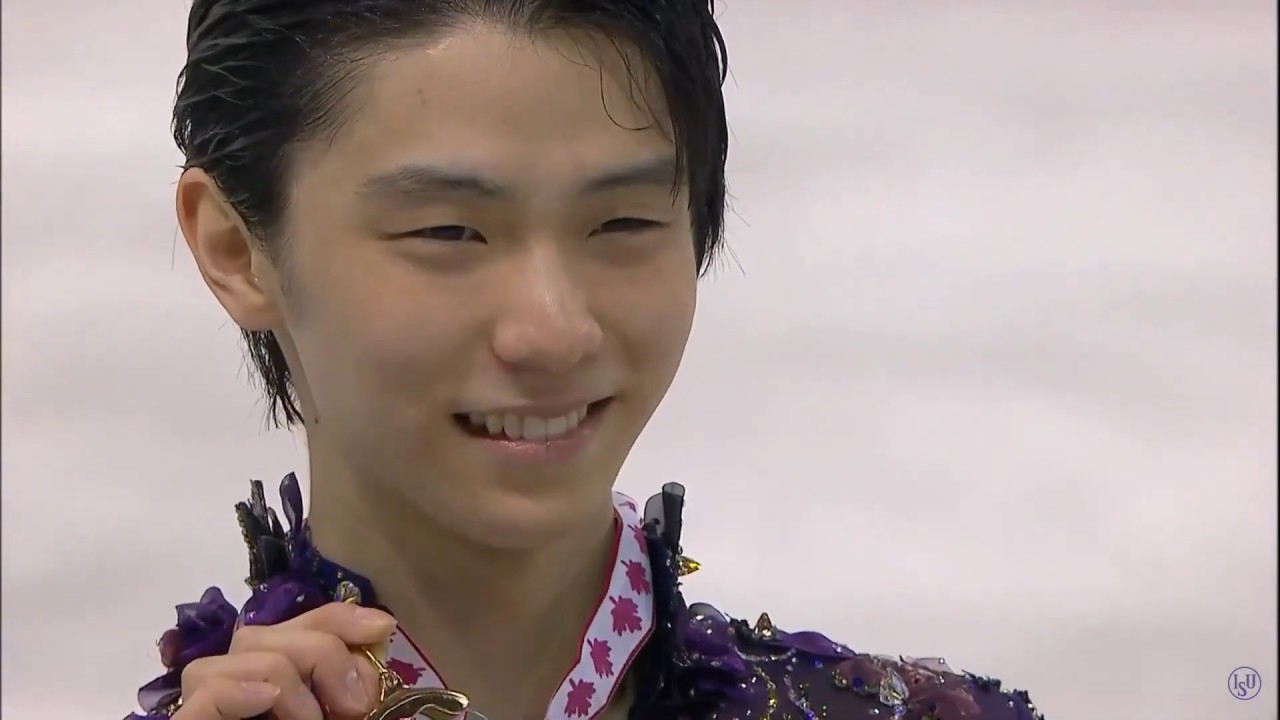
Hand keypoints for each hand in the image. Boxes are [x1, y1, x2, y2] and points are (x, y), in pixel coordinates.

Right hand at [172, 602, 396, 719]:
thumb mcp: (341, 715)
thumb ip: (356, 687)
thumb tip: (376, 640)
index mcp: (275, 684)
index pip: (298, 625)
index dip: (342, 617)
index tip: (383, 628)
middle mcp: (236, 685)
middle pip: (265, 630)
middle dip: (321, 650)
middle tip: (356, 705)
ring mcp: (207, 704)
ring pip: (237, 652)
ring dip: (286, 673)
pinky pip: (202, 691)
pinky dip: (236, 689)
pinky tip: (268, 697)